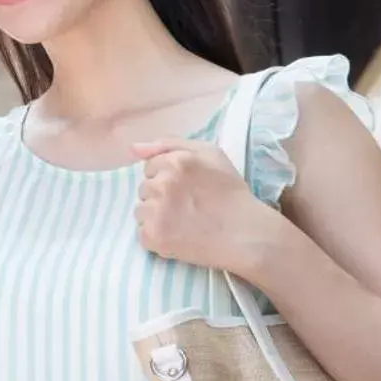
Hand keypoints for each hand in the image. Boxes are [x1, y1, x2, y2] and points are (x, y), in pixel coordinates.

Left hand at [131, 138, 284, 276]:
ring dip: (156, 216)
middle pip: (144, 189)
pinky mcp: (154, 236)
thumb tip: (133, 149)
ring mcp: (156, 212)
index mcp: (174, 162)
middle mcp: (161, 184)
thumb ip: (170, 143)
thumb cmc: (230, 193)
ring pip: (140, 211)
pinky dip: (156, 236)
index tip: (185, 189)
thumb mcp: (210, 154)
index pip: (150, 167)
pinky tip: (178, 236)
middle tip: (187, 206)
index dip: (167, 178)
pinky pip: (142, 233)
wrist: (247, 235)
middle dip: (160, 196)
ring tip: (183, 222)